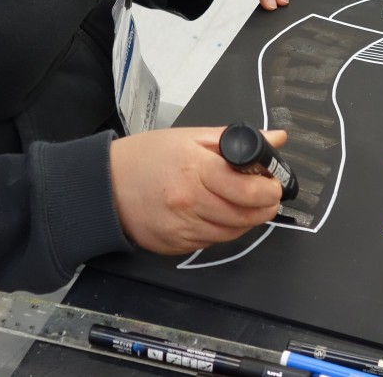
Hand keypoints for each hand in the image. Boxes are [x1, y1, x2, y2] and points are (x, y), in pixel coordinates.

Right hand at [109, 127, 288, 254]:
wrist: (106, 184)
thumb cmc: (148, 156)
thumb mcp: (191, 137)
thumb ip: (238, 140)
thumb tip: (276, 139)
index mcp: (196, 170)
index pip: (247, 190)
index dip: (268, 189)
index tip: (273, 183)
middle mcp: (189, 203)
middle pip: (244, 216)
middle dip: (264, 207)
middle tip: (266, 196)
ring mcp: (182, 228)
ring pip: (232, 232)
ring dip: (246, 220)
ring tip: (243, 203)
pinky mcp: (176, 246)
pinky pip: (211, 242)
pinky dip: (222, 229)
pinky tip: (217, 213)